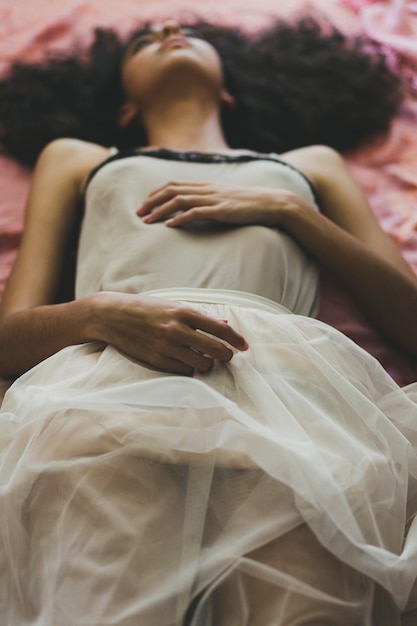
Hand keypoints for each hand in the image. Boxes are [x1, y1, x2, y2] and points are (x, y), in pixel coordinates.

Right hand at [91, 292, 248, 374]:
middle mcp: (177, 329)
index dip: (237, 339)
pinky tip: (185, 360)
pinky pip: (184, 370)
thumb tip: (225, 325)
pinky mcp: (157, 360)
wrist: (113, 316)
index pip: (220, 329)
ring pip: (202, 364)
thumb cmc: (146, 308)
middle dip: (226, 355)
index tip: (245, 346)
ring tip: (203, 358)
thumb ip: (200, 318)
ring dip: (207, 363)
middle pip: (216, 350)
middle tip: (227, 356)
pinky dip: (189, 367)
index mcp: (184, 312)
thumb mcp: (174, 306)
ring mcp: (166, 347)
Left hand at [137, 181, 300, 227]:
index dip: (156, 193)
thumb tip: (194, 210)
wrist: (271, 203)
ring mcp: (213, 199)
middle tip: (138, 213)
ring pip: (179, 201)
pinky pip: (196, 213)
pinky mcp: (221, 210)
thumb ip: (209, 201)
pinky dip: (180, 218)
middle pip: (171, 190)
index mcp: (206, 185)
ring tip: (148, 221)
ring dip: (160, 211)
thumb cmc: (249, 204)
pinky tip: (169, 226)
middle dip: (152, 201)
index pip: (174, 184)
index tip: (144, 204)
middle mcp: (207, 189)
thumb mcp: (225, 199)